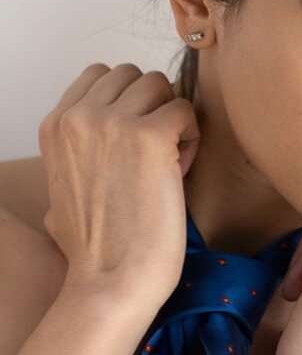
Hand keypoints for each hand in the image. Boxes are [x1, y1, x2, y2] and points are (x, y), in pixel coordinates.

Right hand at [37, 62, 200, 305]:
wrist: (112, 280)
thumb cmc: (95, 249)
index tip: (134, 145)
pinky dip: (192, 137)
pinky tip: (180, 172)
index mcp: (55, 125)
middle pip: (134, 74)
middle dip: (153, 107)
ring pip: (161, 85)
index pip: (101, 75)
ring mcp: (112, 122)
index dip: (129, 104)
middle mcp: (78, 116)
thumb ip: (72, 157)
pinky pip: (186, 110)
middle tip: (158, 154)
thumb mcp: (60, 192)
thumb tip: (90, 151)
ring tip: (170, 163)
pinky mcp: (149, 137)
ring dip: (173, 120)